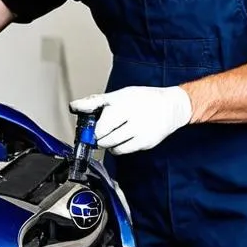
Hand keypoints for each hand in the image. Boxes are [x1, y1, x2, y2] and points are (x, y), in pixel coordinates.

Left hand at [69, 86, 192, 154]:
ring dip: (106, 142)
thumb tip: (74, 107)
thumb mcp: (119, 95)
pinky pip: (122, 151)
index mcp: (123, 103)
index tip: (88, 128)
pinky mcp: (145, 143)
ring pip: (111, 146)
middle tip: (100, 131)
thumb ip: (95, 102)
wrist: (172, 107)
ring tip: (112, 134)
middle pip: (103, 136)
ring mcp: (140, 132)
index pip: (99, 123)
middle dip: (98, 135)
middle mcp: (132, 117)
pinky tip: (121, 139)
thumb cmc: (143, 99)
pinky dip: (117, 148)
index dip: (90, 128)